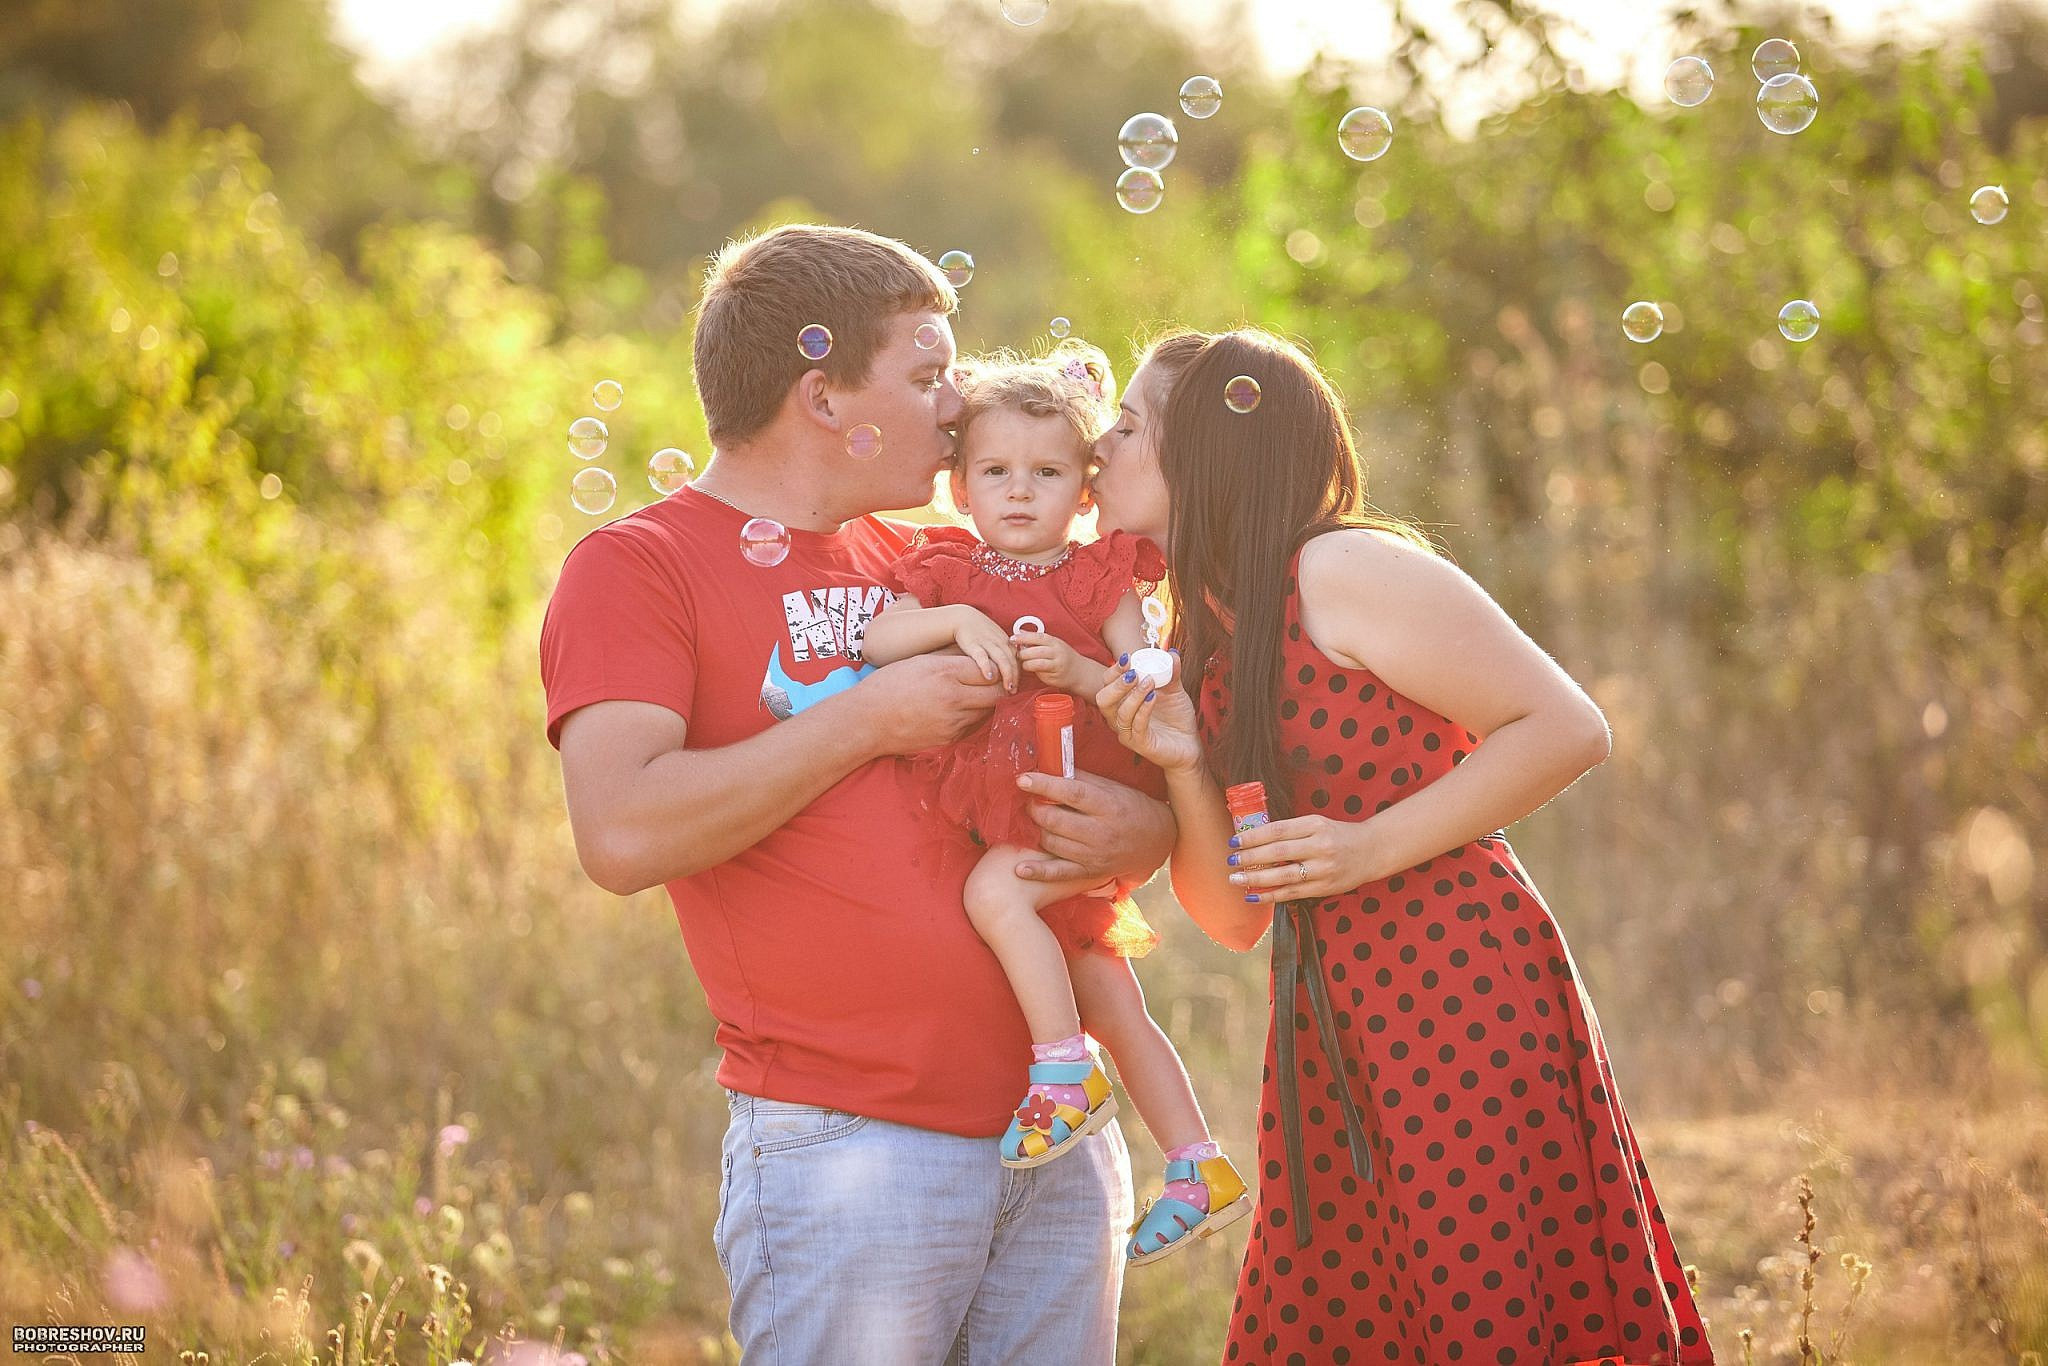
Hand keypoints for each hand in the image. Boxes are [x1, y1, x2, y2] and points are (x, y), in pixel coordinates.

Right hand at [853, 654, 1002, 755]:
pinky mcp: (949, 739)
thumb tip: (978, 656)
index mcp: (945, 674)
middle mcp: (953, 699)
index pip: (989, 670)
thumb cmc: (889, 685)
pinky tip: (959, 709)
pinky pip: (973, 726)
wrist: (867, 721)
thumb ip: (952, 658)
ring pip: (987, 711)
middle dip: (998, 686)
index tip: (994, 666)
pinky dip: (972, 717)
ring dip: (985, 703)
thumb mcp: (920, 661)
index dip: (994, 668)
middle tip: (993, 681)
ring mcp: (953, 723)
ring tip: (974, 694)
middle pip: (996, 694)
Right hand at [951, 607, 1019, 692]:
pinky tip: (988, 677)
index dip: (1018, 673)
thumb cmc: (979, 631)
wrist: (962, 618)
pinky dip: (986, 666)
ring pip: (1002, 659)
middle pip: (1012, 661)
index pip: (1017, 659)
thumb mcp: (995, 638)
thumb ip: (1003, 652)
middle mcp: (999, 642)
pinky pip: (982, 656)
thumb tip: (1010, 670)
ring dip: (1006, 674)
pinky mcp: (974, 644)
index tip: (1017, 686)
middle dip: (1015, 677)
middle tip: (1014, 691)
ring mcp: (988, 643)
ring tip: (1008, 687)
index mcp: (1006, 642)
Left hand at [1010, 770, 1175, 886]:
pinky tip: (1020, 868)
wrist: (1157, 841)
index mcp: (1107, 805)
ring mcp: (1094, 855)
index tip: (1023, 779)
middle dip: (1035, 808)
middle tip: (1032, 801)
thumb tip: (1050, 768)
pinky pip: (1059, 874)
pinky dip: (1037, 872)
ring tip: (1040, 820)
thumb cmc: (1132, 808)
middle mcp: (1100, 832)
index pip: (1072, 793)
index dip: (1044, 785)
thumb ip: (1082, 779)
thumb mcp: (1113, 788)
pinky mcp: (1090, 872)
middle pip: (1055, 820)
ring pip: (1051, 842)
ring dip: (1038, 829)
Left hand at [1012, 630, 1093, 691]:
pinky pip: (1041, 671)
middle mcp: (1057, 651)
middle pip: (1036, 650)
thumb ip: (1036, 640)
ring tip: (1023, 662)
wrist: (1080, 672)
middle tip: (1017, 654)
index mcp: (1055, 641)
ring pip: (1037, 661)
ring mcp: (1057, 663)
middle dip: (1023, 652)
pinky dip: (1032, 669)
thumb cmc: (1063, 657)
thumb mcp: (1053, 645)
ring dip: (1026, 662)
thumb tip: (1020, 632)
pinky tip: (1030, 669)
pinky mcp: (1056, 674)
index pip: (1038, 637)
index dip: (1024, 637)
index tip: (1012, 638)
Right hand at [1094, 651, 1204, 776]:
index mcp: (1122, 702)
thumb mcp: (1174, 690)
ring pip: (1119, 713)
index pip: (1106, 684)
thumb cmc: (1176, 718)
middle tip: (1134, 673)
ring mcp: (1128, 733)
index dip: (1114, 671)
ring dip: (1133, 695)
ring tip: (1149, 682)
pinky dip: (1143, 709)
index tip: (1128, 658)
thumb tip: (1171, 653)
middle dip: (1116, 684)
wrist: (1189, 744)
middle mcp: (1119, 718)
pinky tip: (1154, 697)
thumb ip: (1172, 672)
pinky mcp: (1140, 744)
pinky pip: (1136, 726)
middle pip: (1103, 699)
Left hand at [1226, 813, 1382, 904]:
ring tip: (1236, 879)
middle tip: (1231, 861)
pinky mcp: (1325, 887)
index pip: (1278, 830)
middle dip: (1250, 858)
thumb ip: (1291, 830)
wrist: (1372, 850)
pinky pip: (1293, 893)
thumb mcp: (1317, 823)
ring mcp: (1323, 869)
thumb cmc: (1338, 834)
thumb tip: (1254, 838)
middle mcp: (1320, 846)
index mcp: (1315, 825)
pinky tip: (1253, 895)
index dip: (1253, 836)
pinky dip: (1271, 895)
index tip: (1234, 841)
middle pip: (1278, 853)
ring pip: (1284, 876)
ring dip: (1256, 879)